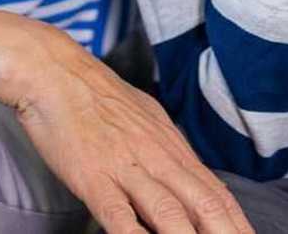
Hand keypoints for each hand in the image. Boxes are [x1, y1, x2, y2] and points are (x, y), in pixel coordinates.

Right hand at [0, 7, 252, 233]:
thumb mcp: (141, 116)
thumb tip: (184, 170)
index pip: (217, 192)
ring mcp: (126, 167)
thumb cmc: (92, 93)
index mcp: (170, 145)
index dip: (238, 221)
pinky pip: (120, 215)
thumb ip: (163, 148)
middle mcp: (157, 157)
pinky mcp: (93, 177)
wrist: (50, 69)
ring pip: (171, 214)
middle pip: (206, 205)